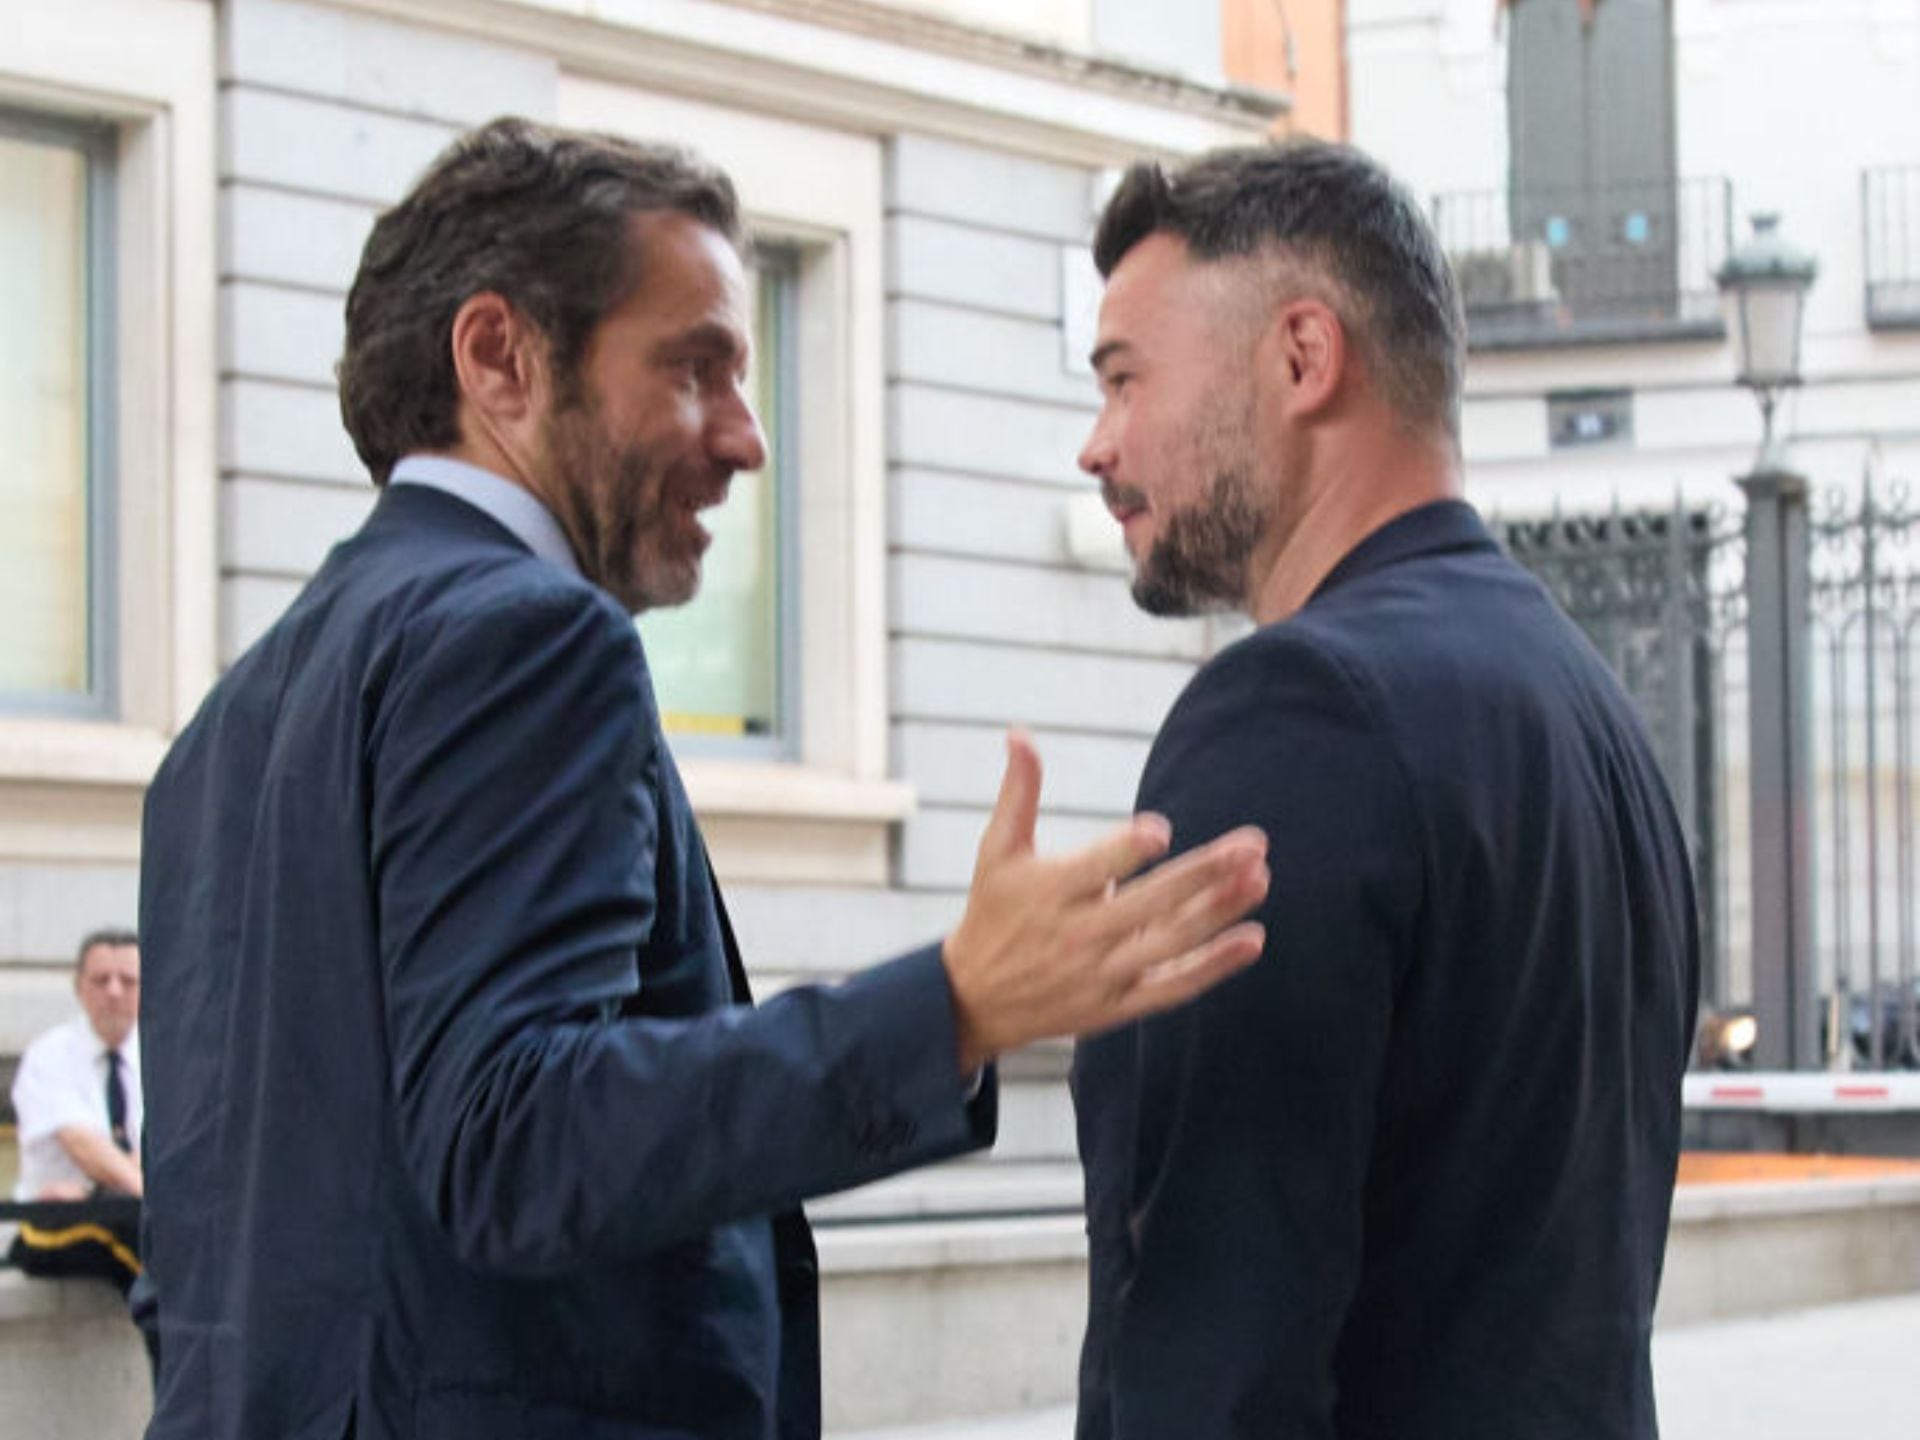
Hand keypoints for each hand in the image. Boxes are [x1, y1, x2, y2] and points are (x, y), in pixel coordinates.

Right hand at [942, 731, 1268, 1071]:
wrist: (976, 999)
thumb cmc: (993, 911)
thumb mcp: (997, 850)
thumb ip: (1018, 793)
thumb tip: (1019, 732)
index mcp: (1050, 891)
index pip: (1094, 868)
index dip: (1126, 850)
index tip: (1160, 830)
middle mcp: (1078, 935)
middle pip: (1150, 903)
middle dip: (1204, 874)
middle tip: (1253, 844)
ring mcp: (1101, 973)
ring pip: (1170, 943)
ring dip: (1219, 913)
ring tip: (1260, 879)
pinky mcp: (1118, 1004)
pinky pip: (1173, 986)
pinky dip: (1213, 966)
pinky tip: (1251, 939)